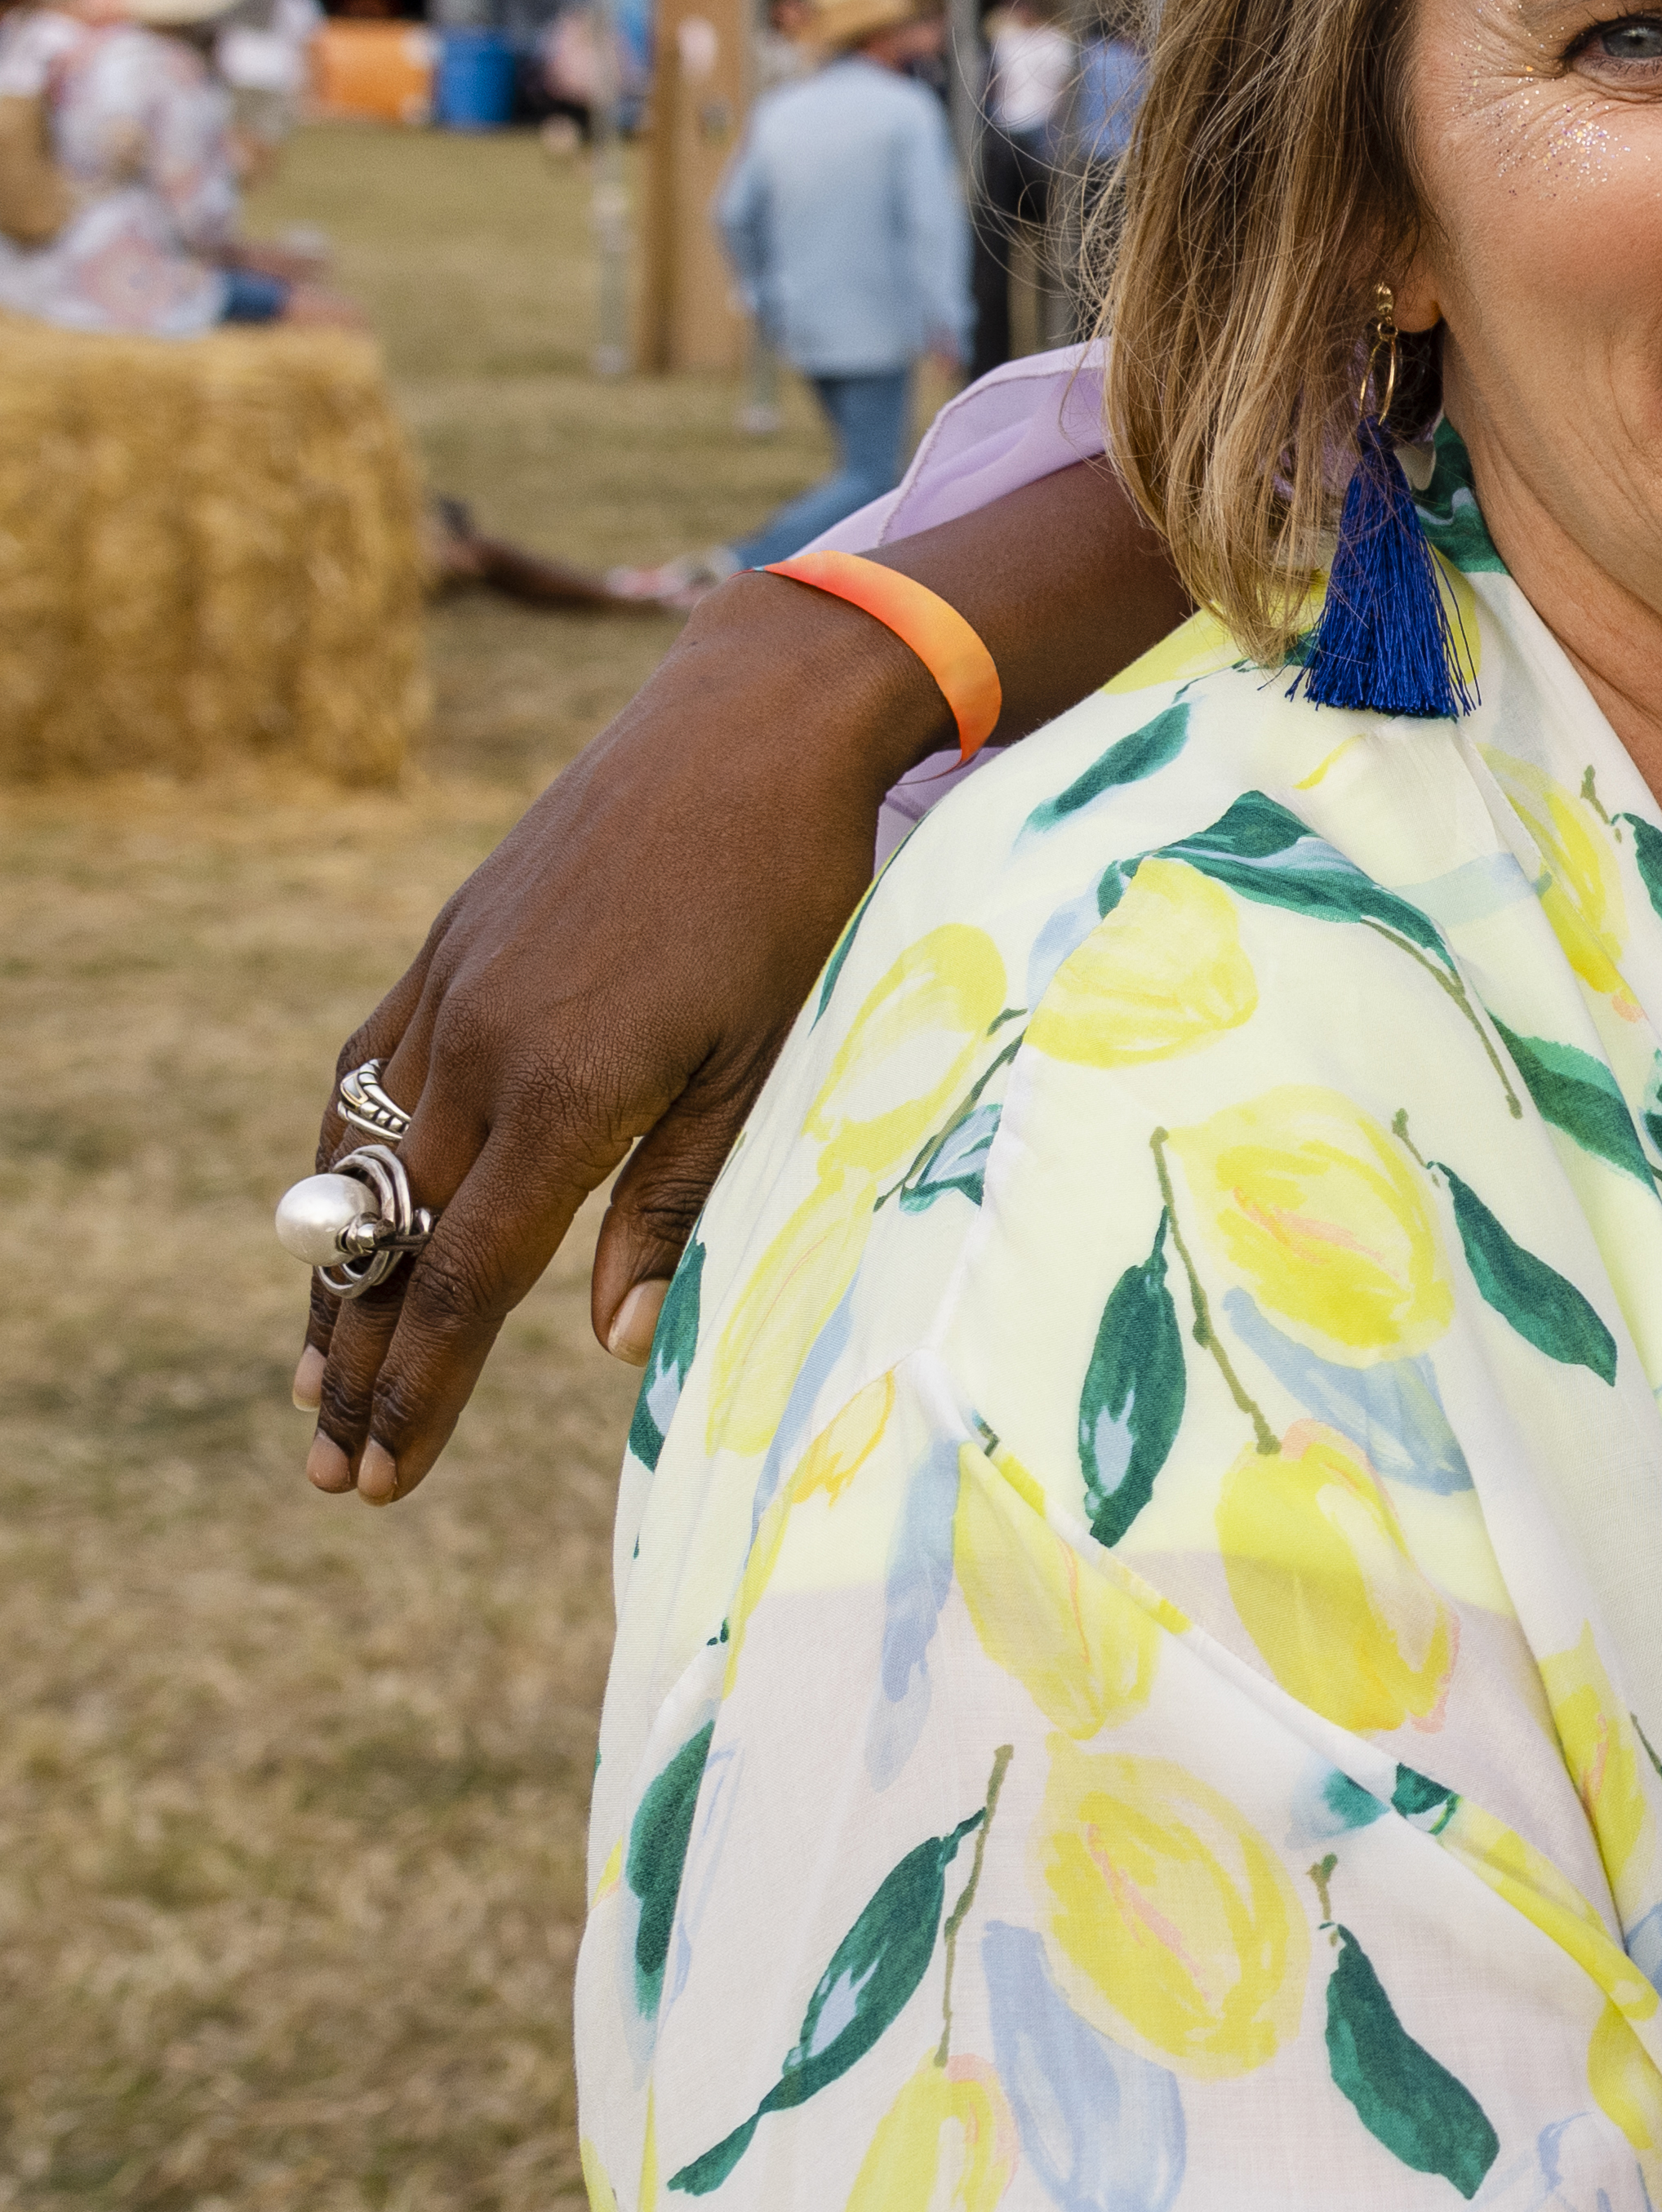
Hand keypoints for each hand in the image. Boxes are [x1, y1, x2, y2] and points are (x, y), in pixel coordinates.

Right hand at [294, 572, 935, 1497]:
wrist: (746, 734)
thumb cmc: (792, 900)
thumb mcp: (765, 1064)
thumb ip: (677, 1202)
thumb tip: (605, 1340)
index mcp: (569, 1096)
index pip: (463, 1283)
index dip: (418, 1392)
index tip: (379, 1477)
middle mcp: (483, 1050)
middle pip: (394, 1245)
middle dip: (358, 1367)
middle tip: (330, 1470)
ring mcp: (451, 991)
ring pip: (365, 1170)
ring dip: (337, 1277)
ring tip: (319, 1374)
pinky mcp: (446, 946)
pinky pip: (371, 1077)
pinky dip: (349, 1163)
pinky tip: (349, 1217)